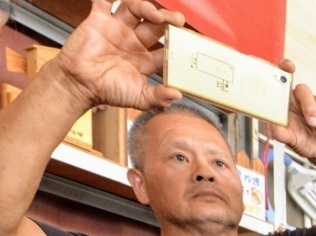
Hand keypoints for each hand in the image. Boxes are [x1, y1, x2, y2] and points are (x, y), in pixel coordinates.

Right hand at [49, 0, 185, 111]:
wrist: (78, 84)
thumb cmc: (107, 91)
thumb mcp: (138, 97)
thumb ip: (158, 97)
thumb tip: (178, 96)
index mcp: (146, 60)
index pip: (167, 48)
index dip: (178, 45)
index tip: (188, 43)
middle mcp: (134, 42)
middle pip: (155, 25)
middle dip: (168, 21)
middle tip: (178, 20)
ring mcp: (117, 29)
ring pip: (135, 9)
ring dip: (147, 7)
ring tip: (156, 15)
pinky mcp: (99, 20)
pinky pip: (105, 1)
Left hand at [271, 61, 315, 162]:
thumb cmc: (303, 142)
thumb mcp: (291, 140)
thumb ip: (283, 135)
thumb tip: (276, 130)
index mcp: (288, 102)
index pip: (285, 80)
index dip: (285, 68)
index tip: (288, 66)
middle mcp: (302, 100)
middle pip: (304, 90)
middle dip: (309, 107)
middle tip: (311, 123)